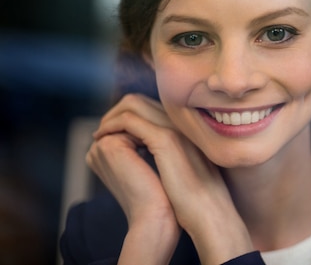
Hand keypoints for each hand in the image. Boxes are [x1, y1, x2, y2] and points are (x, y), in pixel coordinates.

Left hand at [91, 94, 252, 263]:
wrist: (209, 212)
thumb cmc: (195, 198)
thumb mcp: (183, 168)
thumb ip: (170, 154)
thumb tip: (146, 154)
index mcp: (185, 126)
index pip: (149, 106)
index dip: (127, 115)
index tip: (113, 132)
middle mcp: (180, 121)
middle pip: (138, 100)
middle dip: (115, 112)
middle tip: (102, 131)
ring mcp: (174, 127)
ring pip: (132, 104)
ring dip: (111, 117)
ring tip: (100, 135)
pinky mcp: (166, 139)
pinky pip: (130, 120)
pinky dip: (112, 126)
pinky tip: (102, 140)